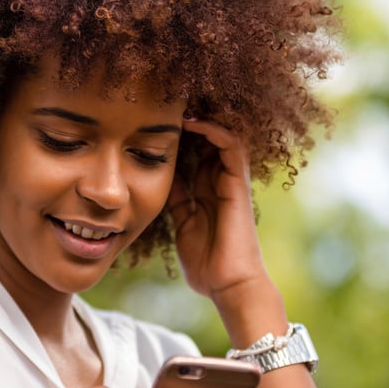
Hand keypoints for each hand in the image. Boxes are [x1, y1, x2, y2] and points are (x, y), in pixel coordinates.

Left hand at [169, 117, 268, 303]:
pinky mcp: (237, 183)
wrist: (228, 285)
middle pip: (208, 137)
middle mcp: (220, 180)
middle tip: (163, 102)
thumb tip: (159, 178)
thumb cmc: (206, 263)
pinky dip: (213, 129)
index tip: (151, 120)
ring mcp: (231, 180)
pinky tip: (192, 122)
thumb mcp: (182, 223)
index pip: (194, 150)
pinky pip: (231, 145)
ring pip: (223, 133)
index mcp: (206, 190)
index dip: (177, 134)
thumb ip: (177, 200)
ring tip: (177, 104)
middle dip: (189, 119)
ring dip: (202, 118)